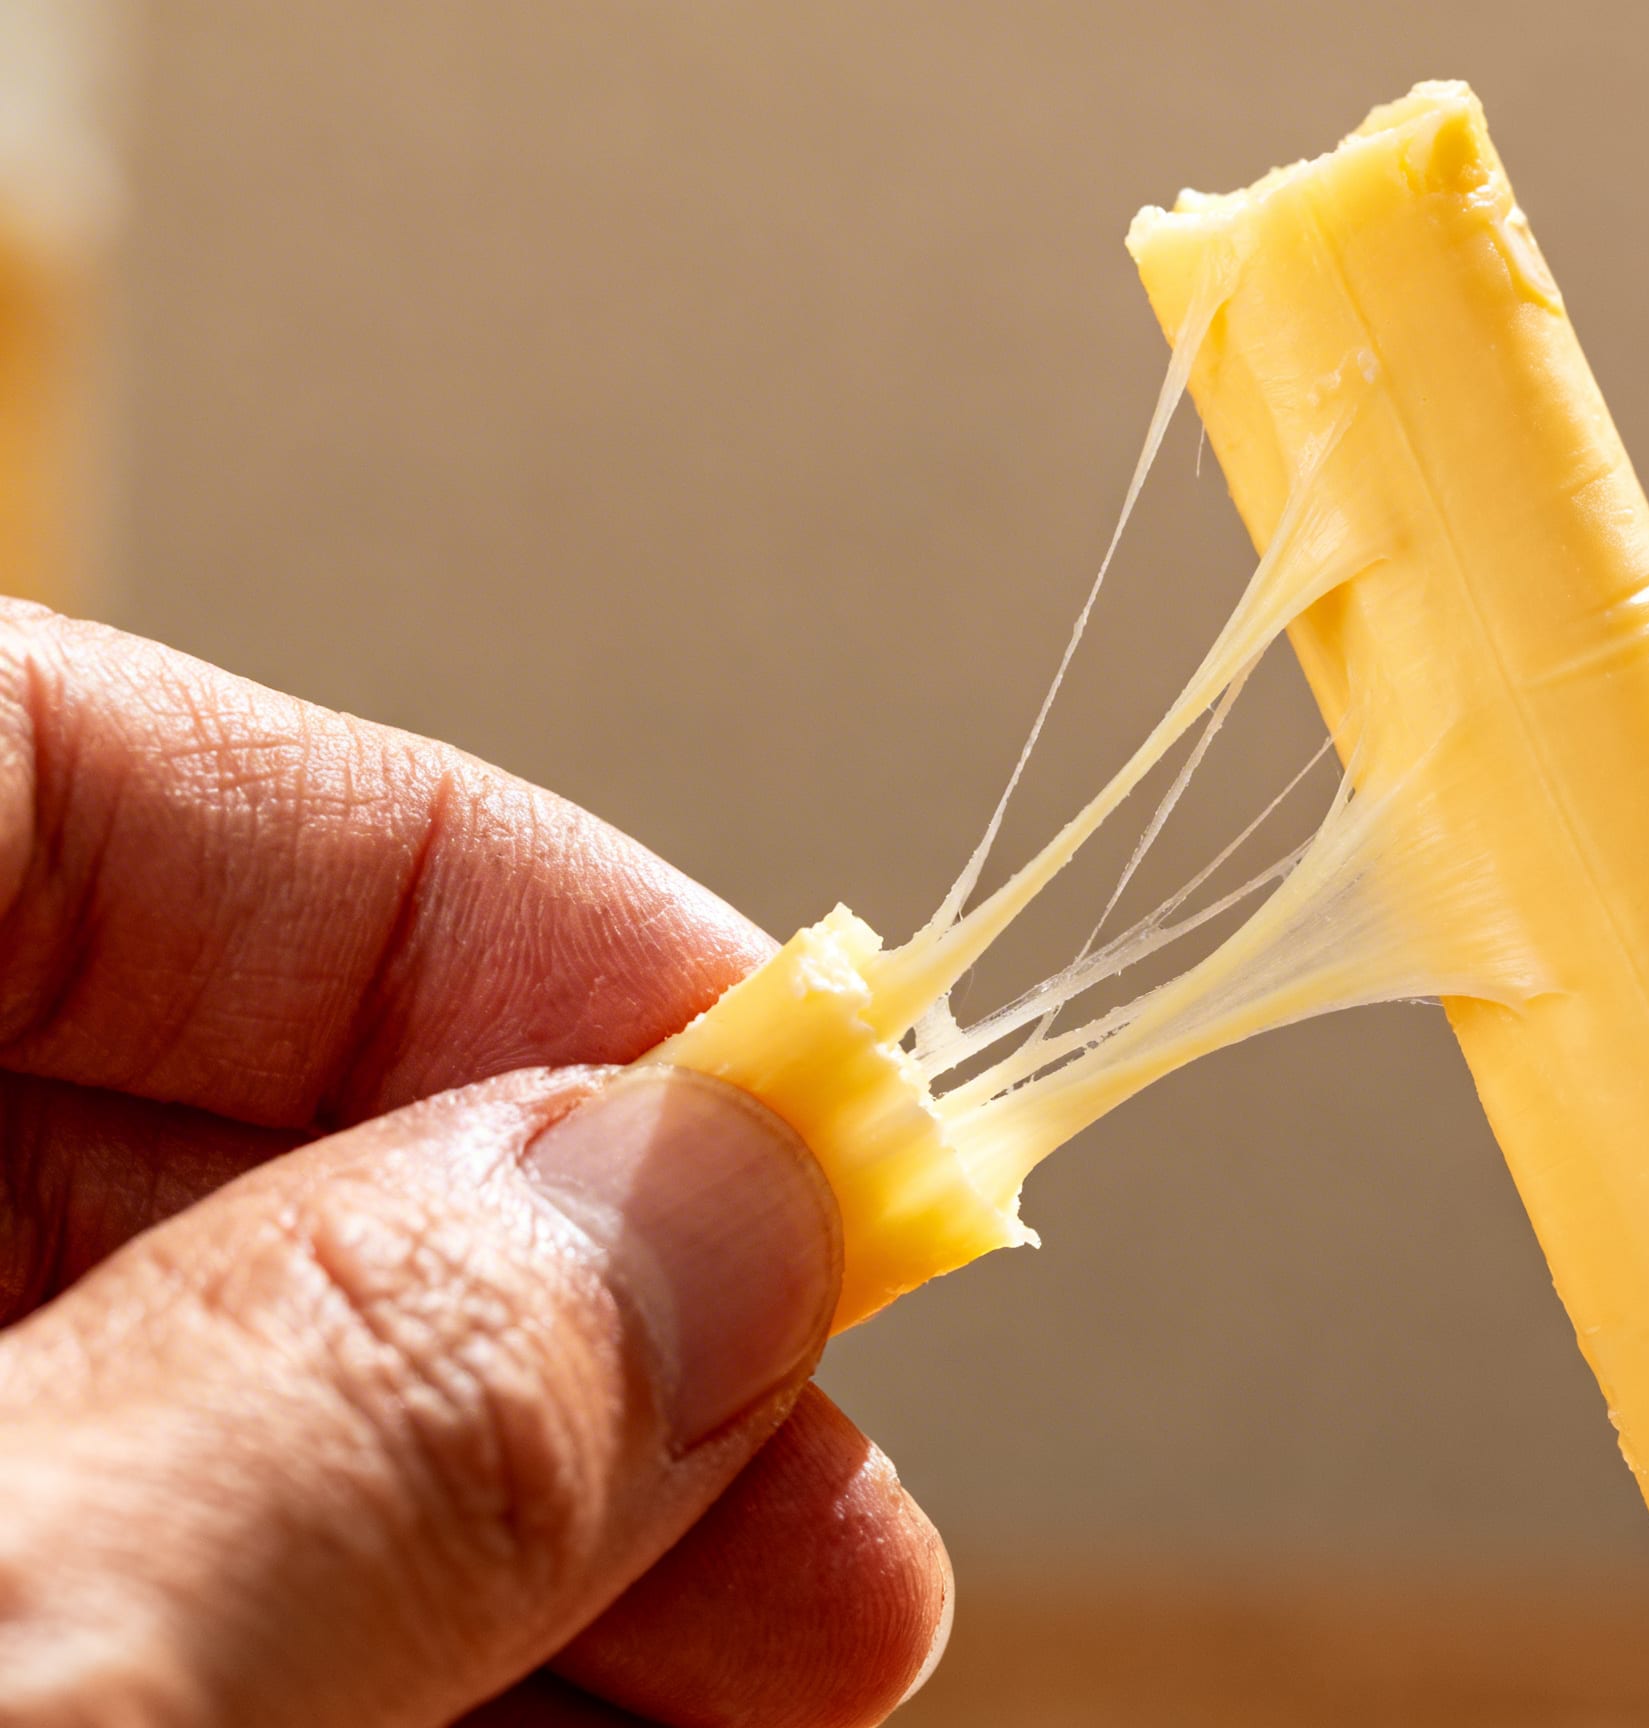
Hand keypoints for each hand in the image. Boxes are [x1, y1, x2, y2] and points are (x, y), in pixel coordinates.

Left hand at [0, 604, 948, 1725]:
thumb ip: (341, 1394)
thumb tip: (726, 1213)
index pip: (77, 766)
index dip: (499, 915)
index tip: (802, 1113)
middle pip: (162, 1110)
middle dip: (554, 1307)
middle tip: (819, 1488)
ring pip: (160, 1379)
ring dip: (503, 1511)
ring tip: (761, 1663)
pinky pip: (91, 1569)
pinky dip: (339, 1643)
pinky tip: (558, 1720)